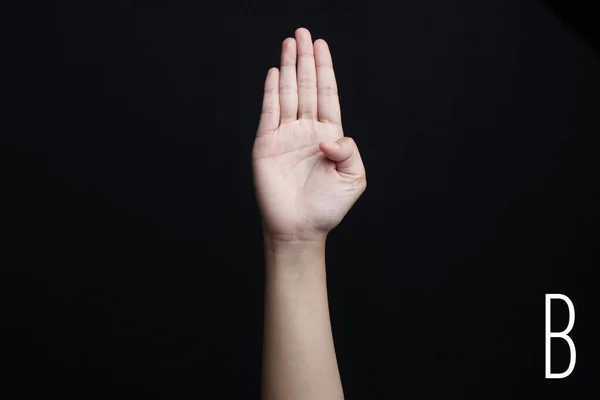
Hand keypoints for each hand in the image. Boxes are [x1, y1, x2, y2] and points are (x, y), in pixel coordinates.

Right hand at [252, 28, 366, 243]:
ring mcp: (285, 136)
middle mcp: (307, 131)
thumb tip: (327, 134)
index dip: (324, 69)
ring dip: (287, 68)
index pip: (326, 94)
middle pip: (306, 86)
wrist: (299, 228)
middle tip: (303, 33)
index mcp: (329, 135)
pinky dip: (270, 92)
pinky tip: (273, 72)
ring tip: (289, 43)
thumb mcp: (354, 178)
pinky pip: (269, 113)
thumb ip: (349, 150)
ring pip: (287, 93)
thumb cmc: (328, 207)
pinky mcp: (266, 145)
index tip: (322, 45)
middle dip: (305, 59)